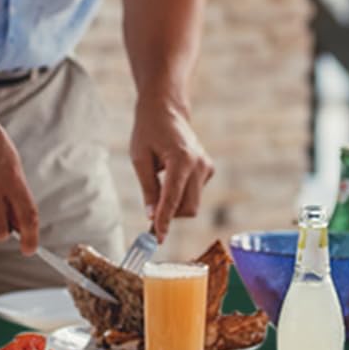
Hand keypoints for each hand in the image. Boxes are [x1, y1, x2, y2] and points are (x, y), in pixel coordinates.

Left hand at [130, 97, 213, 241]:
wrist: (167, 110)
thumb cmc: (149, 130)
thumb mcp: (140, 159)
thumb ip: (148, 189)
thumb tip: (151, 216)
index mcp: (182, 160)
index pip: (172, 199)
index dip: (164, 221)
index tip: (157, 238)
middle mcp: (199, 164)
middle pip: (188, 208)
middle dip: (170, 215)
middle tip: (150, 214)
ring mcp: (207, 167)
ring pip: (192, 204)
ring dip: (175, 205)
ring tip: (158, 186)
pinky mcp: (208, 169)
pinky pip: (194, 194)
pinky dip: (181, 195)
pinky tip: (170, 178)